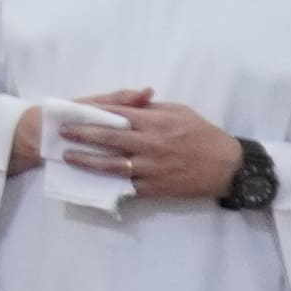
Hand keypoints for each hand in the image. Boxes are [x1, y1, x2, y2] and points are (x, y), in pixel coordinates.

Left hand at [54, 89, 246, 200]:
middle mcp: (150, 144)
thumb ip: (151, 108)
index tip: (74, 110)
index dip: (93, 112)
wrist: (229, 166)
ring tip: (69, 156)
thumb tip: (129, 103)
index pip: (117, 114)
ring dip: (88, 160)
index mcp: (155, 122)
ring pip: (112, 164)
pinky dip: (109, 183)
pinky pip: (127, 186)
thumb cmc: (204, 134)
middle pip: (108, 138)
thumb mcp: (179, 111)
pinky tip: (92, 181)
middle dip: (82, 134)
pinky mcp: (156, 188)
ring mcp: (152, 168)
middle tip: (61, 132)